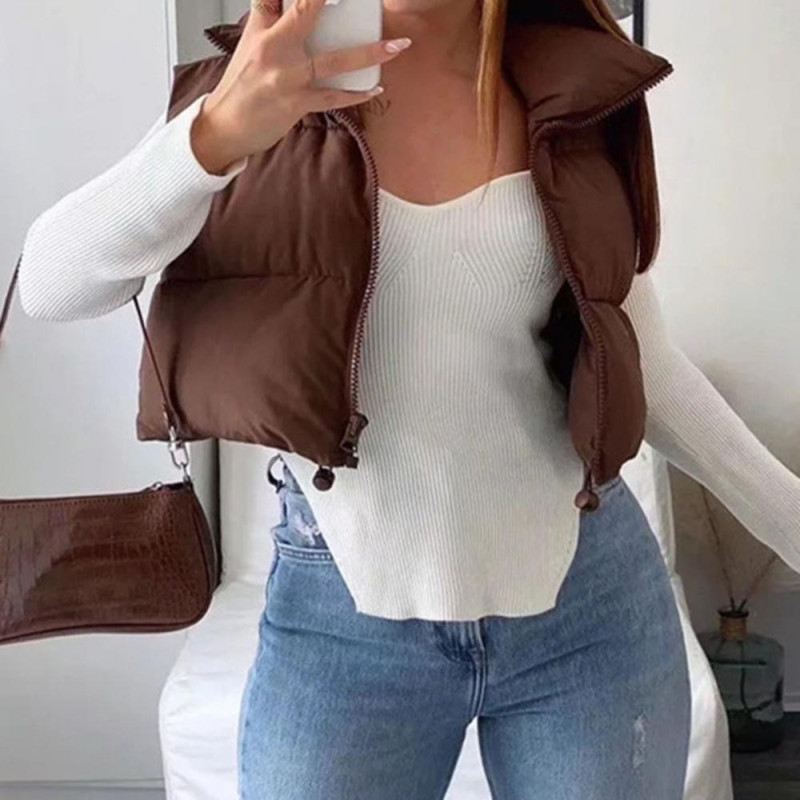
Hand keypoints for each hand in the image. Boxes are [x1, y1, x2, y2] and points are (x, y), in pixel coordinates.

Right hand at [190, 0, 411, 173]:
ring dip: (370, 53)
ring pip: (334, 60)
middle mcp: (274, 49)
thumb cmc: (242, 83)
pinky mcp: (297, 104)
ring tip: (397, 46)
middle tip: (371, 1)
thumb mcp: (251, 41)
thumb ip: (269, 13)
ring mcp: (288, 78)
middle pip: (307, 12)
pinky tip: (376, 87)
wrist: (225, 126)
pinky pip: (334, 98)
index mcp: (264, 30)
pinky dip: (357, 94)